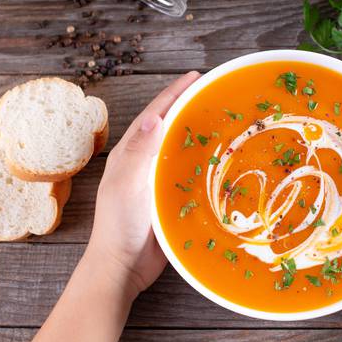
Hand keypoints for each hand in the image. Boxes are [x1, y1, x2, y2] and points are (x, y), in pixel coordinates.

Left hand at [88, 71, 200, 299]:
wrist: (122, 266)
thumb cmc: (119, 225)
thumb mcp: (127, 185)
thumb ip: (141, 152)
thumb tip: (157, 116)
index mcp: (130, 154)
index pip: (154, 114)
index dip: (173, 93)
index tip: (195, 76)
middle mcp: (144, 162)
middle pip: (168, 127)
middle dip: (187, 106)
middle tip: (213, 93)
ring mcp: (156, 180)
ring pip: (180, 149)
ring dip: (197, 132)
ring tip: (221, 120)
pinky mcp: (169, 198)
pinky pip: (188, 172)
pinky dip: (203, 162)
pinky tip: (220, 161)